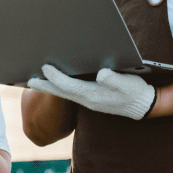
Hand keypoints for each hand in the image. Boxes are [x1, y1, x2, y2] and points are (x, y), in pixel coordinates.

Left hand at [28, 64, 155, 119]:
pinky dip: (61, 88)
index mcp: (94, 95)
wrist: (143, 106)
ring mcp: (89, 101)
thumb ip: (115, 79)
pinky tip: (57, 83)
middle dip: (45, 85)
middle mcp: (88, 100)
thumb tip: (101, 74)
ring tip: (38, 80)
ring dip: (51, 87)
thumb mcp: (128, 84)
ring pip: (65, 94)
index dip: (56, 77)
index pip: (69, 86)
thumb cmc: (135, 92)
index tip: (44, 67)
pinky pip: (71, 94)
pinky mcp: (92, 99)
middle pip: (61, 93)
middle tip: (29, 80)